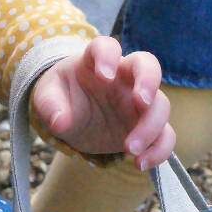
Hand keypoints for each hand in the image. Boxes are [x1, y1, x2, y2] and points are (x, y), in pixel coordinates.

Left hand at [30, 36, 175, 169]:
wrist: (70, 118)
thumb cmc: (61, 99)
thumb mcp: (47, 98)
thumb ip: (50, 106)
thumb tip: (60, 122)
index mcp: (97, 62)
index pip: (107, 47)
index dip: (108, 57)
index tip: (104, 75)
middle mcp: (124, 77)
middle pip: (148, 67)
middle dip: (149, 82)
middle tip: (141, 103)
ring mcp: (138, 102)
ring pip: (160, 105)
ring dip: (150, 128)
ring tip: (129, 150)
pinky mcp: (145, 126)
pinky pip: (164, 135)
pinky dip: (159, 150)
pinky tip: (140, 164)